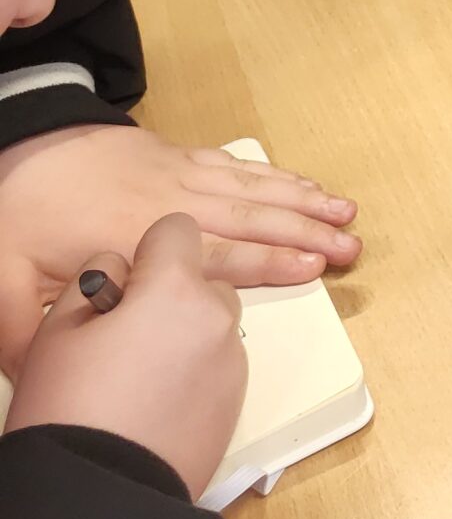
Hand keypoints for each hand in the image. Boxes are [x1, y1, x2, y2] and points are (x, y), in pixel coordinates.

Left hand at [0, 127, 358, 371]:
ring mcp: (180, 173)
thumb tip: (40, 380)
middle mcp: (171, 201)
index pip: (216, 252)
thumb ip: (22, 333)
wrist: (23, 138)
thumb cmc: (21, 208)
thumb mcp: (4, 279)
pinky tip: (304, 183)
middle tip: (349, 248)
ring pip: (254, 188)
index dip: (267, 260)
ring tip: (346, 215)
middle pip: (251, 217)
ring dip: (302, 201)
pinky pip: (239, 166)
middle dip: (304, 233)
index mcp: (137, 234)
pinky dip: (277, 176)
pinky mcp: (179, 156)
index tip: (310, 269)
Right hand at [3, 213, 245, 498]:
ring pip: (212, 322)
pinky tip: (155, 403)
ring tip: (138, 377)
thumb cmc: (69, 413)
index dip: (147, 252)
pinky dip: (195, 371)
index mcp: (175, 289)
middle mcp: (217, 317)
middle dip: (168, 295)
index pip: (176, 229)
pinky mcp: (237, 402)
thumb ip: (95, 282)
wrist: (97, 498)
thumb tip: (117, 270)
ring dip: (185, 333)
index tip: (124, 285)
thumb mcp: (57, 332)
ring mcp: (233, 362)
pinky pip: (218, 364)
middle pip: (201, 279)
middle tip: (123, 338)